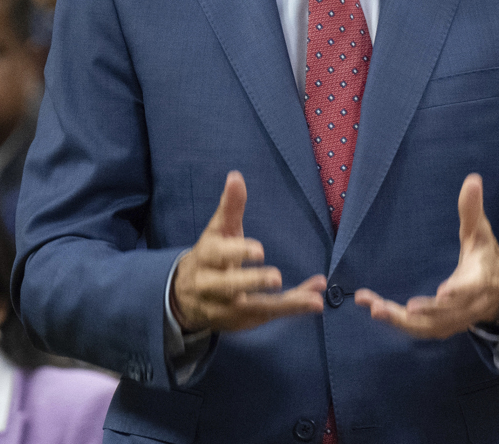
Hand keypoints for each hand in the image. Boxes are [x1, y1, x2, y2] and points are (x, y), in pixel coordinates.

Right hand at [171, 171, 325, 332]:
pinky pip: (269, 315)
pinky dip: (292, 309)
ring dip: (285, 304)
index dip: (238, 252)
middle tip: (276, 278)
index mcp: (206, 258)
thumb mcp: (218, 231)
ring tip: (313, 300)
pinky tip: (315, 302)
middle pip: (230, 287)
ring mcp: (225, 309)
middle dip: (253, 282)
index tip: (259, 250)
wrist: (184, 296)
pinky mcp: (241, 322)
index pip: (218, 255)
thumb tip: (236, 176)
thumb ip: (229, 207)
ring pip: (255, 308)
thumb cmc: (210, 256)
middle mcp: (212, 287)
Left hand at [355, 173, 498, 338]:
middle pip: (444, 314)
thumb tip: (473, 179)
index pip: (471, 288)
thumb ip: (473, 209)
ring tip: (373, 308)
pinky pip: (421, 330)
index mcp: (480, 280)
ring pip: (428, 327)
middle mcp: (469, 305)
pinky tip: (376, 311)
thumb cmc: (485, 256)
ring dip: (399, 321)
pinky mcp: (444, 327)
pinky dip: (399, 324)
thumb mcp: (480, 232)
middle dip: (417, 312)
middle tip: (383, 307)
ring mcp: (457, 320)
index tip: (443, 293)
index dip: (458, 292)